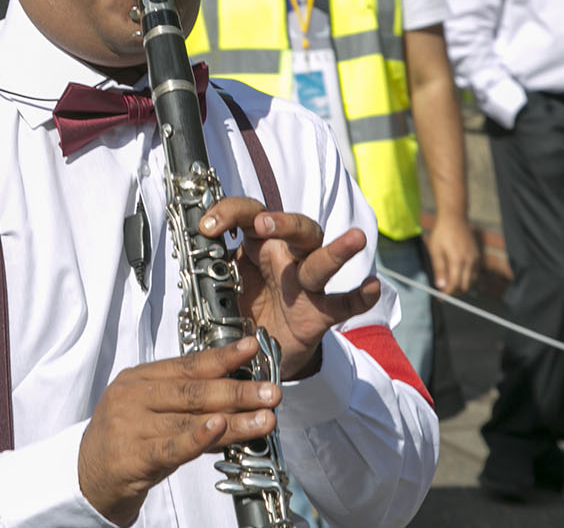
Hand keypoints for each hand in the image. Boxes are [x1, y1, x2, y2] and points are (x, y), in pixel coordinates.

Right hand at [77, 338, 279, 525]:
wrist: (87, 478)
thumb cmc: (125, 442)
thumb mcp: (150, 412)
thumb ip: (186, 404)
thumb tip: (236, 400)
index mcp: (138, 378)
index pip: (187, 365)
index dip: (222, 356)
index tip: (252, 349)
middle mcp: (133, 396)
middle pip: (193, 390)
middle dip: (238, 390)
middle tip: (271, 392)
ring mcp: (130, 425)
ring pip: (190, 419)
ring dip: (234, 420)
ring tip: (264, 418)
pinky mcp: (131, 456)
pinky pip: (171, 446)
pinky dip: (198, 437)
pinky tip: (220, 429)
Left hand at [198, 197, 380, 381]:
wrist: (259, 350)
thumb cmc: (244, 305)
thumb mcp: (223, 281)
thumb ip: (212, 262)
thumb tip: (191, 242)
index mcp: (259, 245)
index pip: (250, 214)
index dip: (229, 213)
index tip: (208, 227)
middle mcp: (286, 257)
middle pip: (295, 228)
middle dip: (282, 223)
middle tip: (264, 225)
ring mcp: (306, 285)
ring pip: (322, 261)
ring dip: (338, 251)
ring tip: (356, 238)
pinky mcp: (320, 313)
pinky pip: (343, 304)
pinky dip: (360, 296)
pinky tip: (372, 287)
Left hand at [425, 215, 478, 295]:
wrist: (455, 219)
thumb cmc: (442, 234)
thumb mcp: (435, 251)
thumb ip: (439, 269)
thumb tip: (440, 286)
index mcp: (457, 260)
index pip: (455, 284)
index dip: (448, 294)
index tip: (441, 298)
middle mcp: (469, 261)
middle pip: (465, 286)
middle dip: (455, 292)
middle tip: (444, 293)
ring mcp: (475, 259)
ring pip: (472, 281)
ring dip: (462, 286)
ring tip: (450, 285)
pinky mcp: (477, 257)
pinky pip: (474, 273)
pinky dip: (467, 278)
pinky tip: (457, 276)